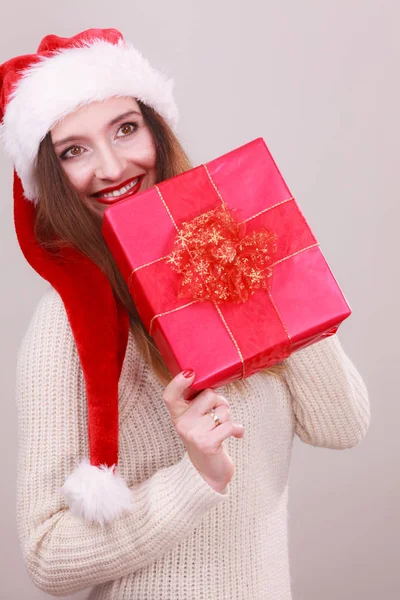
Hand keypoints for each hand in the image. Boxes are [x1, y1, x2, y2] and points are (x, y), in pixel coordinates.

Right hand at [162, 370, 243, 492]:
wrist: (208, 472)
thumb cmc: (205, 437)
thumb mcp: (196, 419)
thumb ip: (199, 401)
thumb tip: (212, 378)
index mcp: (177, 414)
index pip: (170, 395)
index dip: (178, 382)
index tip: (190, 373)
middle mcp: (182, 424)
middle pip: (208, 395)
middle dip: (220, 402)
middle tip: (217, 415)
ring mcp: (193, 434)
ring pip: (223, 410)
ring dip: (228, 417)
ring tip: (221, 429)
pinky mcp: (208, 444)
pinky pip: (230, 425)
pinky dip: (238, 429)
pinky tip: (236, 435)